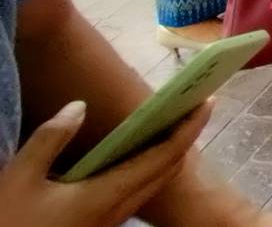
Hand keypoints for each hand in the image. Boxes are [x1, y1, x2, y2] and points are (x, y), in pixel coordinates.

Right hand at [0, 98, 208, 225]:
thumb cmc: (10, 222)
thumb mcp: (20, 178)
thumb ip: (51, 138)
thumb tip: (79, 106)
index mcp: (107, 195)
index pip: (164, 157)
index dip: (190, 128)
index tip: (206, 102)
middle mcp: (117, 211)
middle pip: (167, 171)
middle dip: (185, 137)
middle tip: (190, 106)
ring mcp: (110, 222)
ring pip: (154, 185)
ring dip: (167, 154)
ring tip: (167, 122)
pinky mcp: (99, 226)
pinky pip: (137, 193)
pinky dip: (148, 168)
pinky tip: (134, 153)